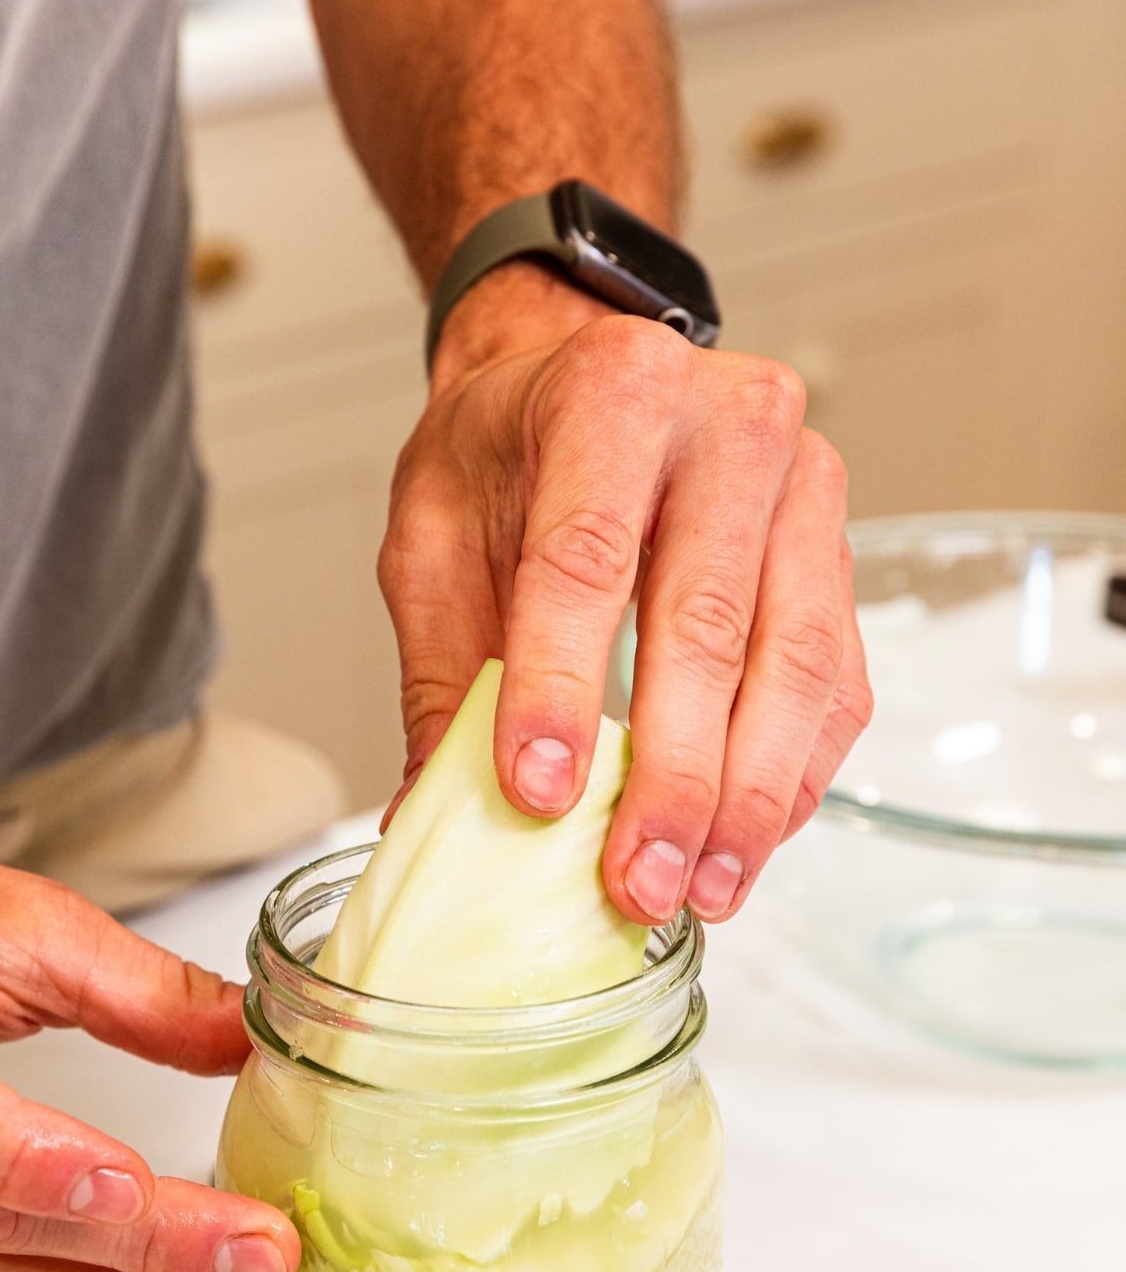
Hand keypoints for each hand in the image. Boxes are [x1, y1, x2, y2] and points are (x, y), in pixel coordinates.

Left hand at [379, 263, 872, 920]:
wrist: (584, 382)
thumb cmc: (508, 453)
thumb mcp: (434, 539)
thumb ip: (440, 673)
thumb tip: (432, 814)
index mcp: (610, 392)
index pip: (586, 557)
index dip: (560, 686)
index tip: (537, 794)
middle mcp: (730, 424)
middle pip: (708, 623)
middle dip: (673, 775)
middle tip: (633, 880)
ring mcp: (804, 490)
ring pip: (794, 664)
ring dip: (748, 798)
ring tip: (698, 889)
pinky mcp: (839, 556)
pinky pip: (835, 684)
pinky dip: (792, 779)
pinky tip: (742, 846)